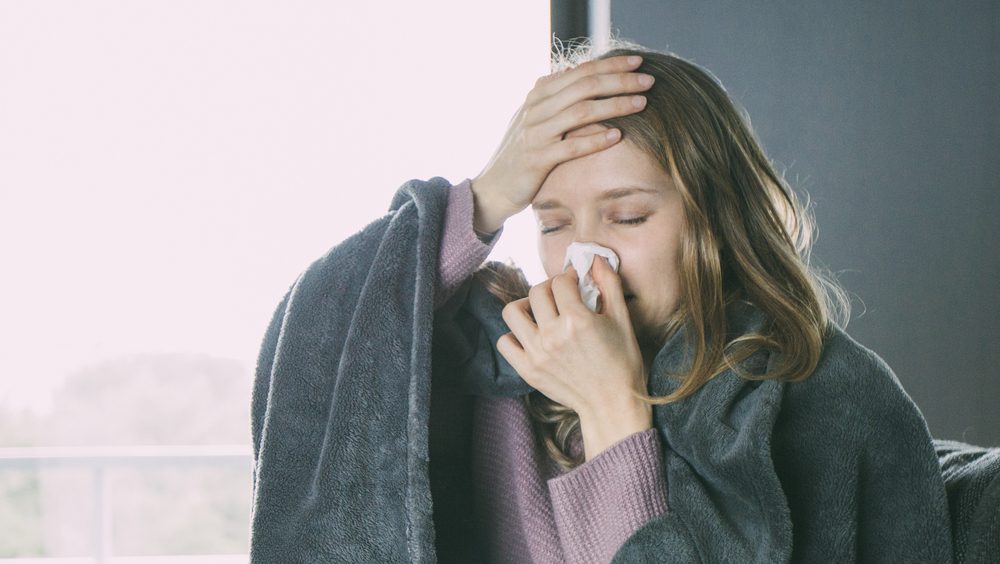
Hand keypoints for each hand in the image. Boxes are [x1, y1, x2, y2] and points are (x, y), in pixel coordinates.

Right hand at [470, 55, 654, 232]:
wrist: (493, 187)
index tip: (638, 62)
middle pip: (584, 86)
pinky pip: (571, 147)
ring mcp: (535, 133)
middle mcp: (536, 109)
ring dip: (614, 105)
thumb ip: (554, 96)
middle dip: (620, 81)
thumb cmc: (521, 153)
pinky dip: (595, 140)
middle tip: (649, 80)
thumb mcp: (535, 118)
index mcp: (538, 94)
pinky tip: (617, 135)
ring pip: (580, 112)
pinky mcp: (536, 159)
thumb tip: (574, 71)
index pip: (581, 71)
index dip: (611, 64)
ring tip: (642, 103)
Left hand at [497, 256, 651, 458]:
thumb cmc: (623, 362)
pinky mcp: (527, 370)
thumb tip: (595, 258)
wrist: (612, 404)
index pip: (560, 281)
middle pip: (536, 292)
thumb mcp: (622, 320)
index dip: (569, 277)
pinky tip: (531, 334)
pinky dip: (514, 335)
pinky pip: (505, 342)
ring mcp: (537, 354)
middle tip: (560, 295)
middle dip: (549, 288)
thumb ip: (609, 285)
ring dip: (525, 306)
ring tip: (539, 311)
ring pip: (513, 312)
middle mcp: (553, 335)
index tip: (575, 282)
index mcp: (577, 320)